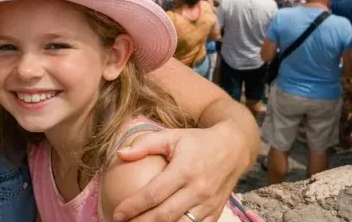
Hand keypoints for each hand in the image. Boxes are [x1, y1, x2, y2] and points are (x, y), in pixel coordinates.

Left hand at [111, 121, 248, 221]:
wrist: (234, 149)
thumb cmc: (197, 142)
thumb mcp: (172, 136)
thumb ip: (145, 144)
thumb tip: (120, 154)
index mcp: (184, 170)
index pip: (154, 194)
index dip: (133, 206)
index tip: (117, 213)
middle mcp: (197, 190)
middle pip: (165, 215)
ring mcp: (208, 204)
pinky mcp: (215, 213)